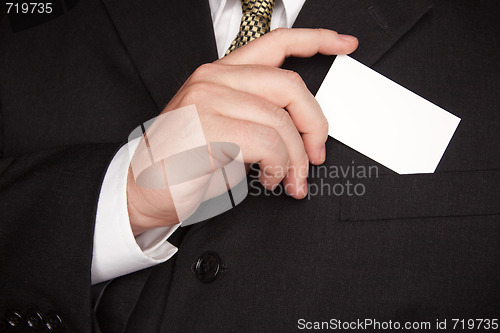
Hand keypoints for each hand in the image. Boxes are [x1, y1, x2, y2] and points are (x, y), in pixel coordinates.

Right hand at [127, 28, 357, 234]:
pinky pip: (268, 143)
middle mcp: (214, 78)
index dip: (316, 39)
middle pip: (291, 86)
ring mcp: (209, 98)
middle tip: (317, 154)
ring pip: (282, 120)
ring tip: (288, 179)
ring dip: (296, 158)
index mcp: (220, 74)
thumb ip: (258, 116)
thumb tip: (301, 133)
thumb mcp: (224, 129)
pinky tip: (269, 179)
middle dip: (315, 125)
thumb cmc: (181, 163)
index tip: (344, 44)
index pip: (276, 42)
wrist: (139, 190)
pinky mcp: (208, 126)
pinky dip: (278, 166)